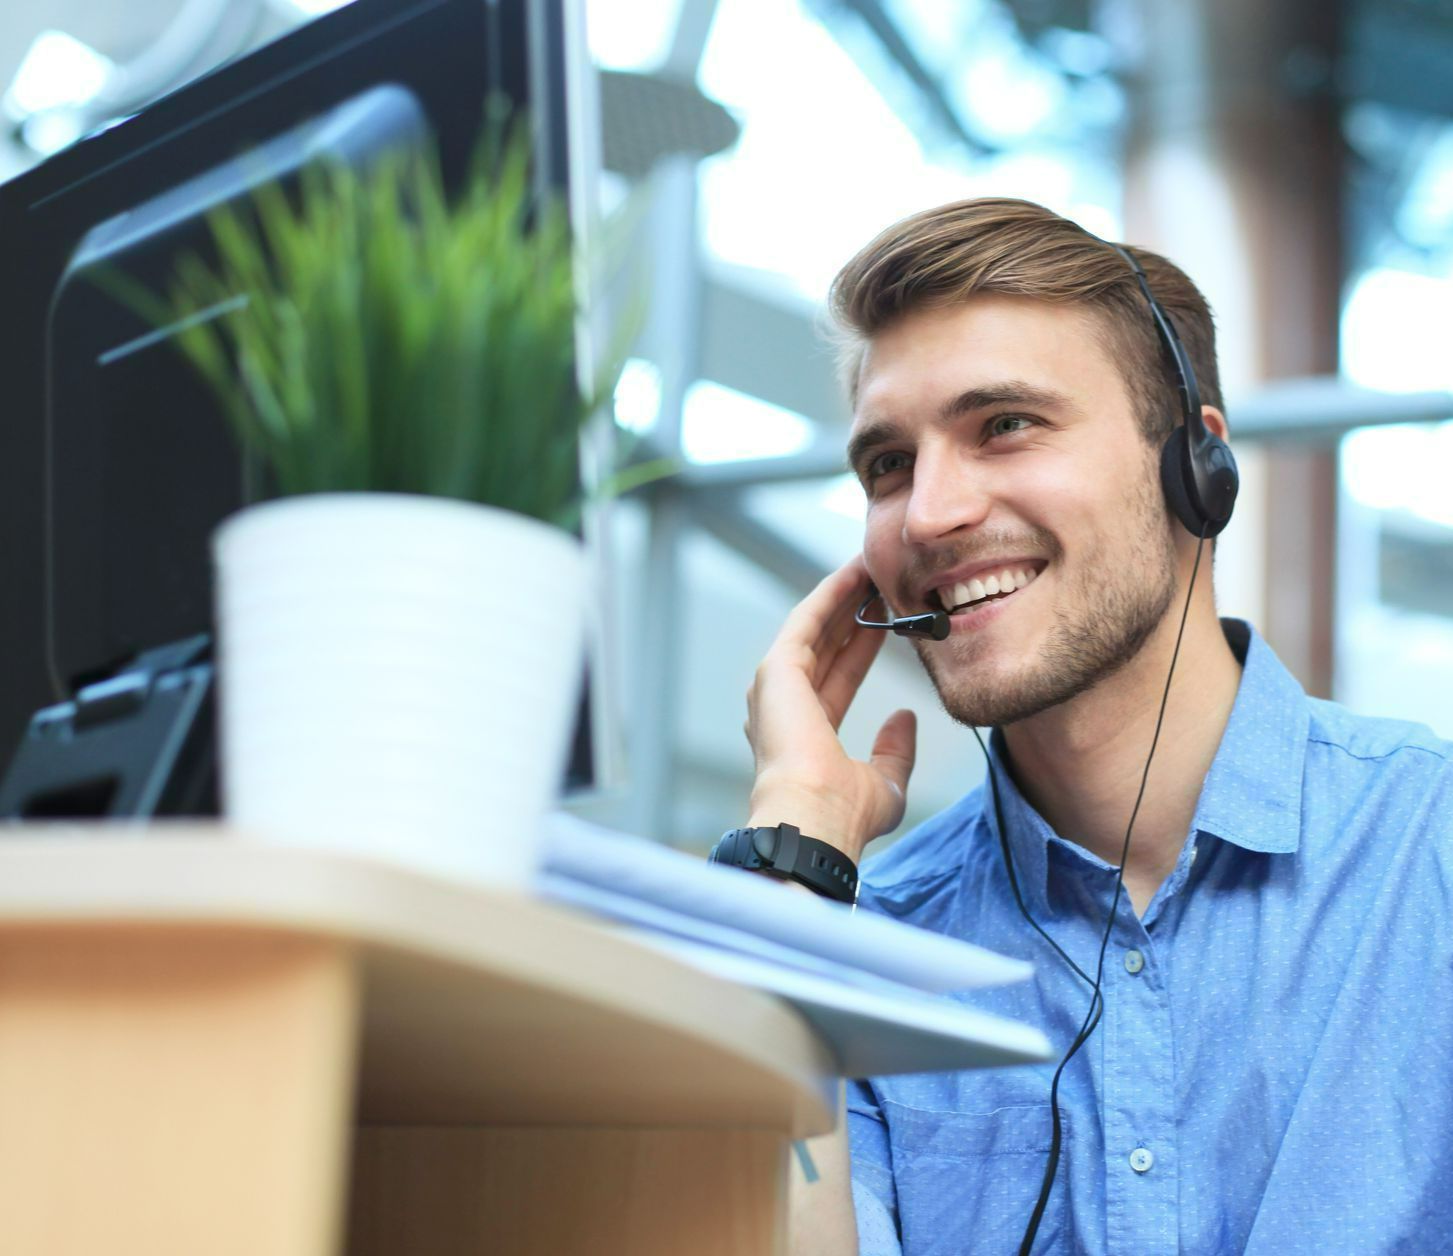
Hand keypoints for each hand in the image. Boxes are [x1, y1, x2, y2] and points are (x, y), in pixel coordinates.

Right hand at [744, 555, 916, 862]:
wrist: (815, 819)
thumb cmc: (844, 814)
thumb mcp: (886, 782)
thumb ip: (895, 749)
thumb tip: (905, 718)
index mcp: (806, 733)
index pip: (840, 676)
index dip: (864, 645)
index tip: (888, 619)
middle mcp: (785, 706)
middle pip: (825, 645)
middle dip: (853, 612)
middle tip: (882, 581)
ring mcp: (777, 686)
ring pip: (815, 627)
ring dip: (842, 596)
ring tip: (872, 566)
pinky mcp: (776, 669)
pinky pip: (807, 620)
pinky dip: (830, 594)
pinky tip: (854, 573)